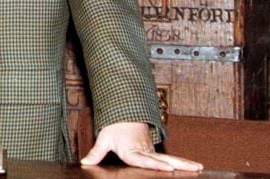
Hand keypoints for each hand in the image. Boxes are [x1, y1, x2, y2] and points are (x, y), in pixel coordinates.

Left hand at [81, 122, 202, 171]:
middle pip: (163, 159)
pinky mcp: (155, 152)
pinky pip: (171, 158)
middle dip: (178, 164)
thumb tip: (84, 163)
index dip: (156, 164)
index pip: (144, 159)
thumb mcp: (103, 139)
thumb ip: (96, 153)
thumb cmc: (113, 129)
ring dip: (185, 163)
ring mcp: (152, 151)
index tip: (168, 167)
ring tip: (199, 167)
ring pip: (171, 158)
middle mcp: (145, 151)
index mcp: (132, 151)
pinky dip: (183, 162)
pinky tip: (196, 167)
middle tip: (193, 168)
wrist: (123, 115)